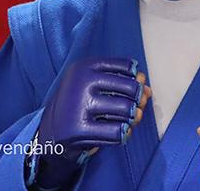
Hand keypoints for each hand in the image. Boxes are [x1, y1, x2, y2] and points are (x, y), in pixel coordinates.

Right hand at [29, 57, 150, 188]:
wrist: (50, 131)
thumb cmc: (80, 104)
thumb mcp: (95, 85)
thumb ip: (123, 83)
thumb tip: (148, 90)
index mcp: (85, 66)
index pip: (126, 67)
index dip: (136, 79)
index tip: (132, 88)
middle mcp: (82, 82)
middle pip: (130, 88)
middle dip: (138, 99)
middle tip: (136, 107)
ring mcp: (80, 105)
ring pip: (126, 109)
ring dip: (134, 117)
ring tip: (130, 120)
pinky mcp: (79, 129)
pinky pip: (117, 131)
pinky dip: (124, 133)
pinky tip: (120, 132)